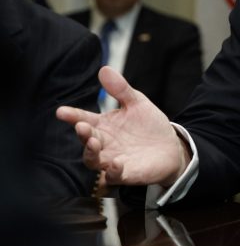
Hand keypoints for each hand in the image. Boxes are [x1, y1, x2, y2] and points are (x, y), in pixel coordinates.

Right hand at [56, 66, 189, 186]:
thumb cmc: (150, 125)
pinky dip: (113, 171)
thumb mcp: (138, 103)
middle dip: (83, 134)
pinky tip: (117, 162)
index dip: (72, 116)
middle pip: (86, 140)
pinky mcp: (126, 174)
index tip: (61, 111)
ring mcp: (112, 160)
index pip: (84, 119)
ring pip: (93, 160)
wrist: (171, 147)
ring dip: (91, 152)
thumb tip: (104, 69)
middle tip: (82, 126)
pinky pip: (113, 177)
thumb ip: (121, 89)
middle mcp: (104, 143)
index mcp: (104, 125)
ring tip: (95, 142)